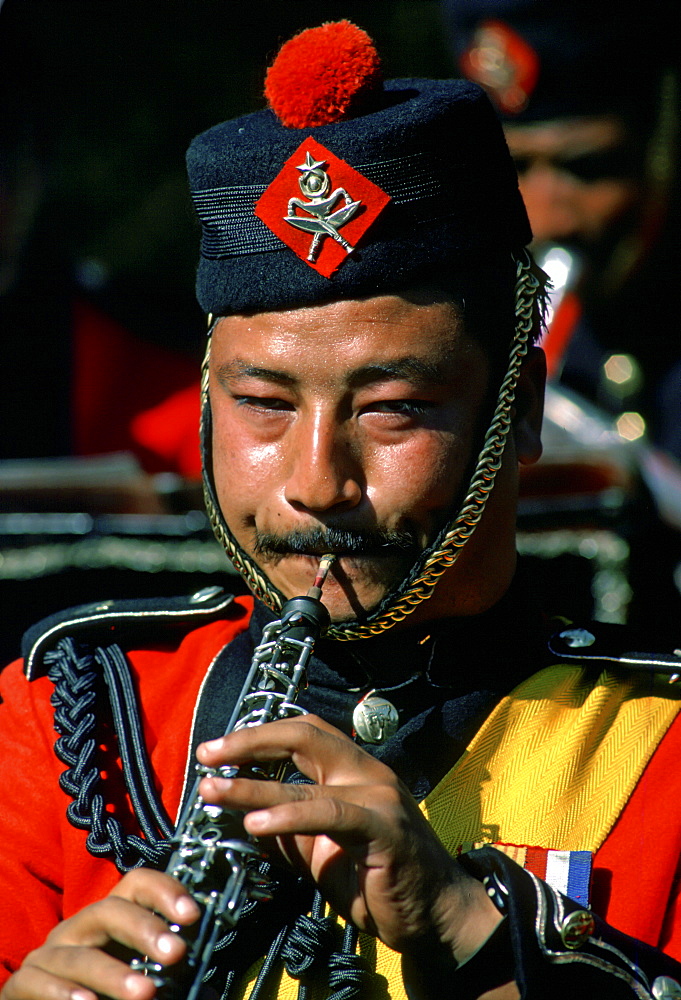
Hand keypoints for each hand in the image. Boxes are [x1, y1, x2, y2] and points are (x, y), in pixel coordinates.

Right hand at [1, 869, 198, 999]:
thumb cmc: (103, 993)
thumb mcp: (138, 980)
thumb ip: (173, 984)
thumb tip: (211, 993)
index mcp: (111, 918)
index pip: (137, 884)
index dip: (165, 891)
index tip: (194, 914)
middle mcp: (79, 927)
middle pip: (109, 910)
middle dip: (144, 929)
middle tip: (176, 954)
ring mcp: (49, 953)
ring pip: (81, 956)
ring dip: (114, 975)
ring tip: (145, 994)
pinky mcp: (22, 984)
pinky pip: (40, 983)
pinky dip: (65, 994)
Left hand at [197, 715, 501, 964]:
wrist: (433, 917)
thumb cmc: (375, 882)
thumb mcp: (318, 850)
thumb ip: (284, 828)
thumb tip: (233, 814)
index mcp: (352, 770)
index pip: (302, 733)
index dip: (257, 737)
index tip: (215, 751)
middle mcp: (366, 772)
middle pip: (304, 735)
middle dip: (249, 741)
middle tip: (208, 755)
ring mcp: (378, 795)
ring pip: (307, 779)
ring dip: (253, 786)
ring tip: (213, 792)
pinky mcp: (384, 827)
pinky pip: (330, 814)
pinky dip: (289, 815)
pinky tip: (255, 824)